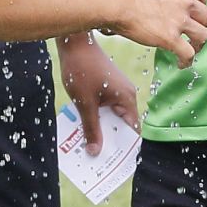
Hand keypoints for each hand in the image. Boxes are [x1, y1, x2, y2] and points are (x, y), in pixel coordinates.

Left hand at [56, 34, 139, 155]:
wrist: (74, 42)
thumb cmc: (81, 69)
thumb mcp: (84, 103)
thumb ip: (91, 128)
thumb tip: (95, 152)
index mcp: (127, 99)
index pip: (132, 131)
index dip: (125, 148)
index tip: (116, 165)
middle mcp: (126, 95)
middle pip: (121, 126)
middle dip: (109, 142)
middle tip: (97, 162)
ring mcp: (116, 90)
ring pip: (110, 118)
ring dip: (100, 130)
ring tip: (87, 149)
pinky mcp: (106, 87)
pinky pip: (104, 108)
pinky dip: (95, 118)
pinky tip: (81, 128)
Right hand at [106, 0, 206, 67]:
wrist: (115, 1)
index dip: (199, 5)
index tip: (193, 13)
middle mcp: (185, 0)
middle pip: (206, 16)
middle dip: (200, 24)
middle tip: (192, 31)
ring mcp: (179, 19)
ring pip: (203, 35)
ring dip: (198, 43)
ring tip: (191, 49)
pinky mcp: (170, 38)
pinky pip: (188, 53)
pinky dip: (187, 60)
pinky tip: (182, 63)